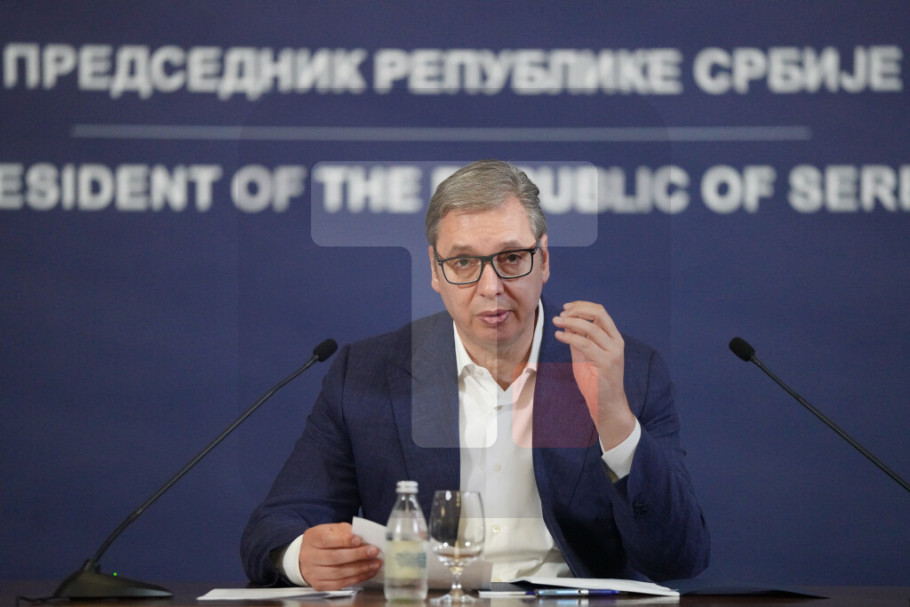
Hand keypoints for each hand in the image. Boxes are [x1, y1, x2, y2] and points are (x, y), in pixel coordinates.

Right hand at [298, 522, 381, 589]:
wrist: (309, 556)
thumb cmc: (325, 540)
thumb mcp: (332, 529)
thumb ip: (346, 531)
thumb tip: (363, 538)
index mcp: (312, 538)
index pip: (326, 539)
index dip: (344, 540)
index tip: (359, 540)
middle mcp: (309, 556)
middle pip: (334, 557)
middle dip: (357, 555)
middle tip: (374, 551)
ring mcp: (313, 572)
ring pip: (338, 573)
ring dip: (360, 568)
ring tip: (375, 563)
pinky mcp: (319, 585)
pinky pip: (340, 584)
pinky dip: (356, 579)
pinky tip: (368, 572)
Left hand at [552, 301, 635, 448]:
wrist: (607, 405)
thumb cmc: (596, 381)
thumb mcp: (586, 355)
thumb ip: (579, 339)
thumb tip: (566, 323)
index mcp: (613, 338)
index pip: (601, 312)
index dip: (582, 306)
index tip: (566, 308)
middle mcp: (616, 342)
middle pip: (599, 314)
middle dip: (577, 310)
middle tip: (561, 314)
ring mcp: (612, 353)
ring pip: (591, 328)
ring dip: (570, 322)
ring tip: (556, 322)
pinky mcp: (605, 364)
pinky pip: (585, 344)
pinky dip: (570, 337)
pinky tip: (559, 335)